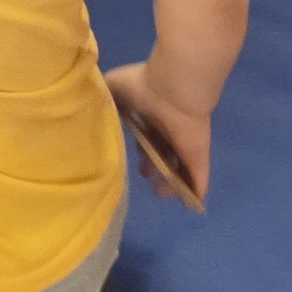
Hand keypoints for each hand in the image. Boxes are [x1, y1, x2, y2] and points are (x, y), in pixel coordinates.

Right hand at [104, 60, 210, 203]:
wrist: (173, 89)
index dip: (137, 145)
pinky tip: (189, 206)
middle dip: (150, 164)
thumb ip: (103, 99)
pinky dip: (194, 194)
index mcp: (149, 113)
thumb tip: (93, 111)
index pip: (145, 133)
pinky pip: (197, 181)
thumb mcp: (111, 86)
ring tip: (158, 190)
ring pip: (177, 168)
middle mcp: (167, 129)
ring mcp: (184, 145)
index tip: (127, 154)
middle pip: (160, 151)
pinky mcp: (197, 158)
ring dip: (169, 182)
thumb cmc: (141, 86)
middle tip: (144, 172)